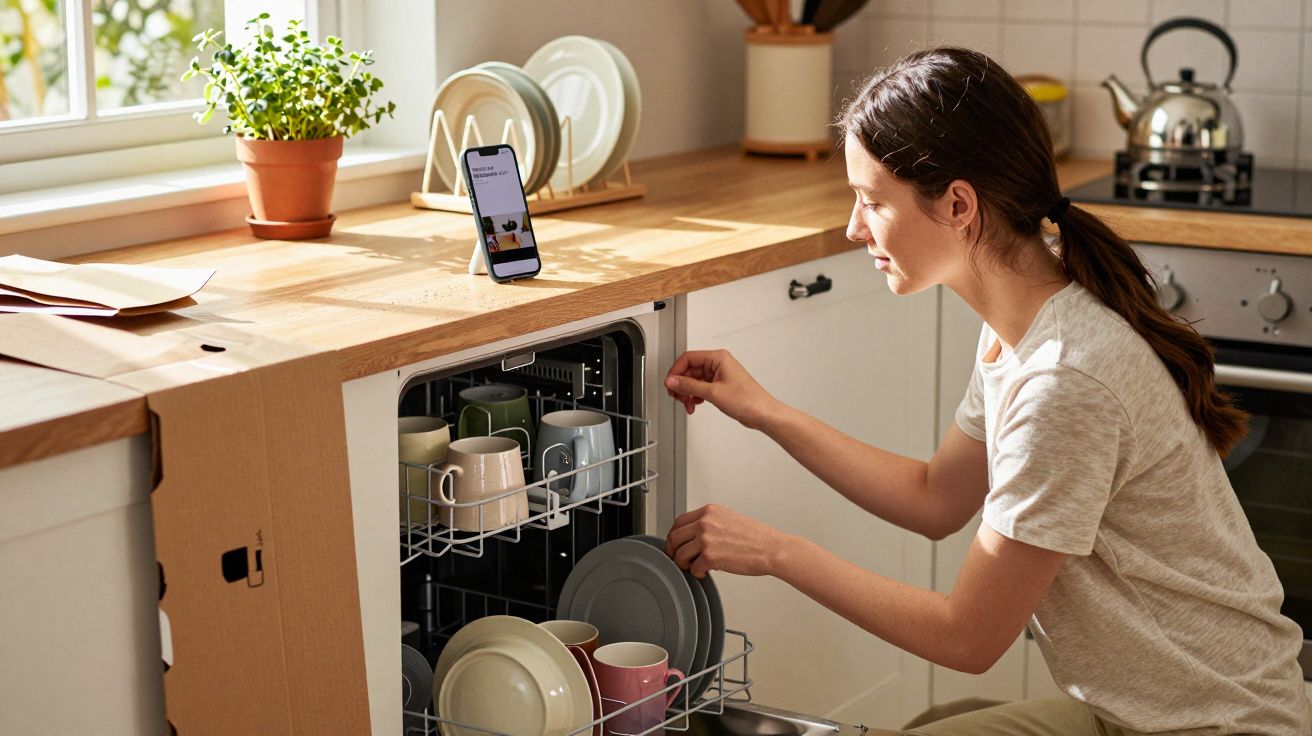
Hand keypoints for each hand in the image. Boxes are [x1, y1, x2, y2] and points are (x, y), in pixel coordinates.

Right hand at [664, 349, 778, 428]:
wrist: (762, 413)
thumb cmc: (747, 400)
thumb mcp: (713, 393)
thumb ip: (689, 386)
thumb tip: (672, 381)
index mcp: (718, 358)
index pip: (688, 358)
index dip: (676, 371)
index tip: (670, 384)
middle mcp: (719, 364)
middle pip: (690, 370)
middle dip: (681, 385)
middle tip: (677, 396)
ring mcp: (720, 375)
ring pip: (695, 380)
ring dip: (688, 393)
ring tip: (687, 404)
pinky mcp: (721, 386)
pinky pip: (702, 388)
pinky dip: (696, 396)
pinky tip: (694, 405)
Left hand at [664, 504, 789, 577]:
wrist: (771, 549)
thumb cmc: (756, 537)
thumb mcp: (729, 519)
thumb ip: (710, 524)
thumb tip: (694, 538)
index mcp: (709, 511)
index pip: (679, 522)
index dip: (674, 536)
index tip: (675, 545)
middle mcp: (705, 522)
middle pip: (674, 537)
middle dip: (674, 551)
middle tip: (680, 560)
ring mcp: (706, 539)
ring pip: (680, 554)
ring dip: (685, 564)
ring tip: (696, 566)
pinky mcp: (710, 557)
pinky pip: (693, 568)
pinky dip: (698, 573)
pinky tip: (707, 571)